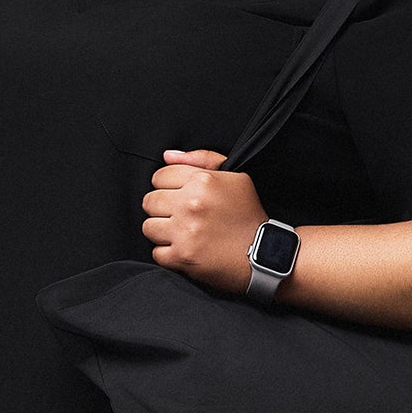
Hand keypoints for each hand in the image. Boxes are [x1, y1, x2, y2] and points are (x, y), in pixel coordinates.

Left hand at [142, 148, 266, 295]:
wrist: (264, 254)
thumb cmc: (248, 215)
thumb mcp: (234, 177)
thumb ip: (201, 159)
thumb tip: (167, 155)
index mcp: (203, 181)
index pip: (159, 176)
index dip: (167, 187)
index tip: (178, 196)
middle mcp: (191, 204)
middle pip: (150, 201)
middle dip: (162, 208)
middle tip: (179, 216)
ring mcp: (185, 232)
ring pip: (148, 226)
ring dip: (162, 231)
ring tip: (180, 232)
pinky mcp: (182, 257)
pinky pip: (156, 252)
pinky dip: (168, 253)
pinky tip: (185, 249)